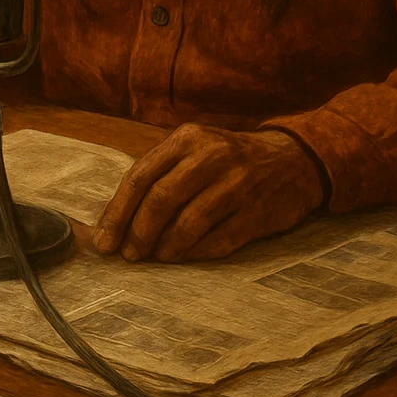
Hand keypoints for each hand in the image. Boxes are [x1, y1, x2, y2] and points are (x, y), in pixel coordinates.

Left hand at [92, 122, 322, 262]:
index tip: (104, 242)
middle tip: (129, 256)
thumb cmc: (229, 159)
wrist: (293, 159)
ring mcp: (239, 182)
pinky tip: (185, 258)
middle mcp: (212, 155)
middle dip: (138, 233)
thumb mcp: (195, 151)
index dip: (118, 212)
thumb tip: (112, 222)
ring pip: (190, 222)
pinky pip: (220, 240)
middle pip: (162, 199)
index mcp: (189, 138)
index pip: (141, 176)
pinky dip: (196, 253)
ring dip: (166, 247)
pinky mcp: (259, 211)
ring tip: (157, 257)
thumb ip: (158, 177)